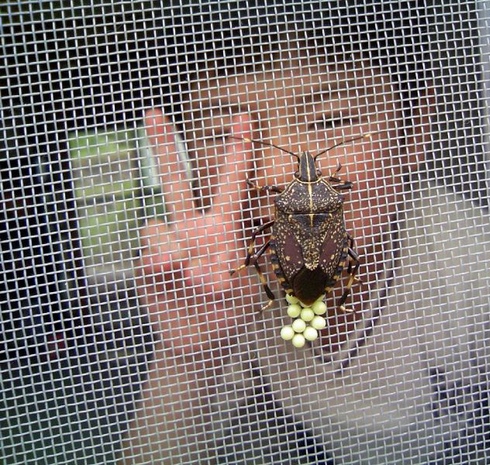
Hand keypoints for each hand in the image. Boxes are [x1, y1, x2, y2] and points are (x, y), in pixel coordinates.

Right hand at [136, 109, 253, 359]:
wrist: (201, 339)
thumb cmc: (232, 309)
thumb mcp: (249, 290)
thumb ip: (227, 272)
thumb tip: (184, 263)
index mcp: (225, 226)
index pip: (233, 183)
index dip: (239, 150)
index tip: (246, 117)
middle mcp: (193, 227)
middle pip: (175, 181)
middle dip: (163, 147)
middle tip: (153, 113)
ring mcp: (168, 244)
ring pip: (159, 226)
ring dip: (180, 256)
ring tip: (199, 282)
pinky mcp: (147, 264)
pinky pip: (151, 255)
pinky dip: (165, 269)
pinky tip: (174, 281)